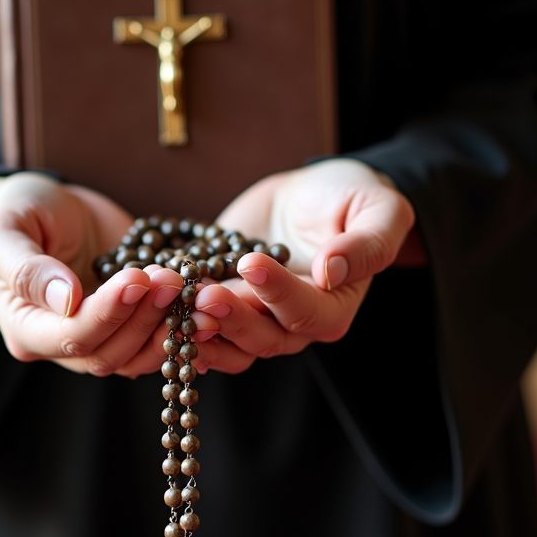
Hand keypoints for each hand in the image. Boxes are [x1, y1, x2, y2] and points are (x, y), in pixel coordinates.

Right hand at [0, 173, 184, 373]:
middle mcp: (61, 344)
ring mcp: (99, 335)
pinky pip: (155, 340)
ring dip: (166, 325)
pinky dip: (179, 324)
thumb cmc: (15, 212)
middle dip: (144, 317)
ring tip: (182, 282)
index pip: (72, 337)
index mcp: (26, 328)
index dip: (108, 313)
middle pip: (108, 354)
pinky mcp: (127, 322)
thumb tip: (67, 300)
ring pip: (136, 357)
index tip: (136, 278)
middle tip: (169, 277)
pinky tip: (195, 298)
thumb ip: (26, 268)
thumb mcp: (4, 230)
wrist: (44, 204)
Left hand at [175, 159, 417, 368]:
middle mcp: (294, 323)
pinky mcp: (224, 302)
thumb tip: (334, 269)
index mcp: (335, 305)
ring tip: (177, 305)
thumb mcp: (378, 209)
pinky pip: (202, 327)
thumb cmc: (352, 197)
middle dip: (231, 320)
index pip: (307, 314)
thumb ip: (368, 242)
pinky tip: (158, 308)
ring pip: (228, 344)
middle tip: (204, 294)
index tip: (252, 262)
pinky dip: (179, 324)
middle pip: (263, 339)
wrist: (311, 192)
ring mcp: (255, 316)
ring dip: (201, 332)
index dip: (279, 294)